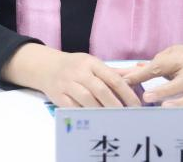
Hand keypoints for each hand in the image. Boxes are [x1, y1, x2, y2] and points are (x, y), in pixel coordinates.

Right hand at [8, 45, 140, 107]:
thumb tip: (137, 75)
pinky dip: (85, 114)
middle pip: (100, 90)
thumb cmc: (75, 66)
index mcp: (90, 63)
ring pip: (87, 99)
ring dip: (101, 111)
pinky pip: (73, 107)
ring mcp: (67, 83)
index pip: (113, 78)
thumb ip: (113, 72)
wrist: (45, 66)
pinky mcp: (58, 95)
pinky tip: (94, 120)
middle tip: (126, 116)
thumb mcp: (92, 63)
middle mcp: (78, 72)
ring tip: (112, 120)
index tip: (137, 105)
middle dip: (115, 105)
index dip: (127, 93)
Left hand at [125, 44, 182, 106]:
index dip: (141, 75)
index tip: (126, 82)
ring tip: (165, 108)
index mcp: (178, 59)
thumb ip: (145, 68)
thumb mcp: (165, 57)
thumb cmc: (181, 58)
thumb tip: (119, 74)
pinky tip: (178, 116)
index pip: (158, 67)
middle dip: (164, 90)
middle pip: (180, 82)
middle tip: (147, 97)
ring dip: (180, 103)